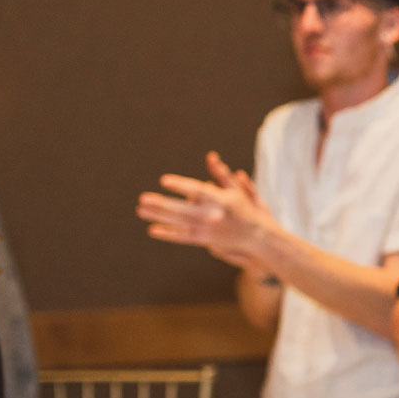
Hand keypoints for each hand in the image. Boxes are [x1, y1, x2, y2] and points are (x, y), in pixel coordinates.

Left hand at [137, 152, 276, 267]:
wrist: (257, 237)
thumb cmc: (245, 209)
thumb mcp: (237, 189)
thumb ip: (221, 173)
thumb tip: (210, 156)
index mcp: (222, 200)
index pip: (198, 190)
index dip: (181, 185)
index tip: (164, 180)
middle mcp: (214, 216)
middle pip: (184, 209)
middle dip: (163, 204)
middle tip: (143, 198)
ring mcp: (209, 230)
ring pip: (180, 223)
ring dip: (159, 217)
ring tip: (141, 210)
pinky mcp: (206, 241)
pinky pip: (183, 237)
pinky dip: (168, 234)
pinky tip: (152, 229)